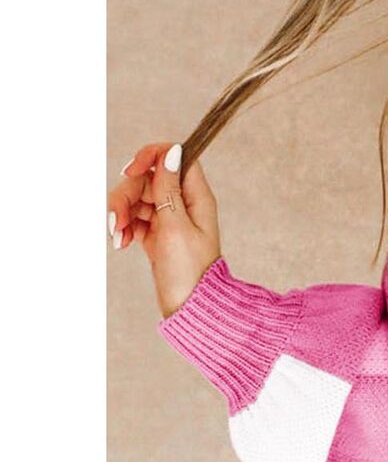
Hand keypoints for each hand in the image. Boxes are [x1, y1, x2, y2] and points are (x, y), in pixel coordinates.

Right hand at [108, 142, 222, 318]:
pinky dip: (124, 228)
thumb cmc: (189, 271)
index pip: (175, 157)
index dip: (150, 157)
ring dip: (121, 214)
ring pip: (136, 199)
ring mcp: (168, 219)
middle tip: (116, 220)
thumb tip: (172, 152)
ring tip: (117, 237)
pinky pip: (134, 219)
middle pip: (147, 178)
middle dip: (126, 195)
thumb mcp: (176, 226)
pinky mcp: (156, 234)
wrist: (189, 309)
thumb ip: (168, 189)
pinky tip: (120, 244)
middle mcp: (183, 203)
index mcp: (196, 197)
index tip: (130, 171)